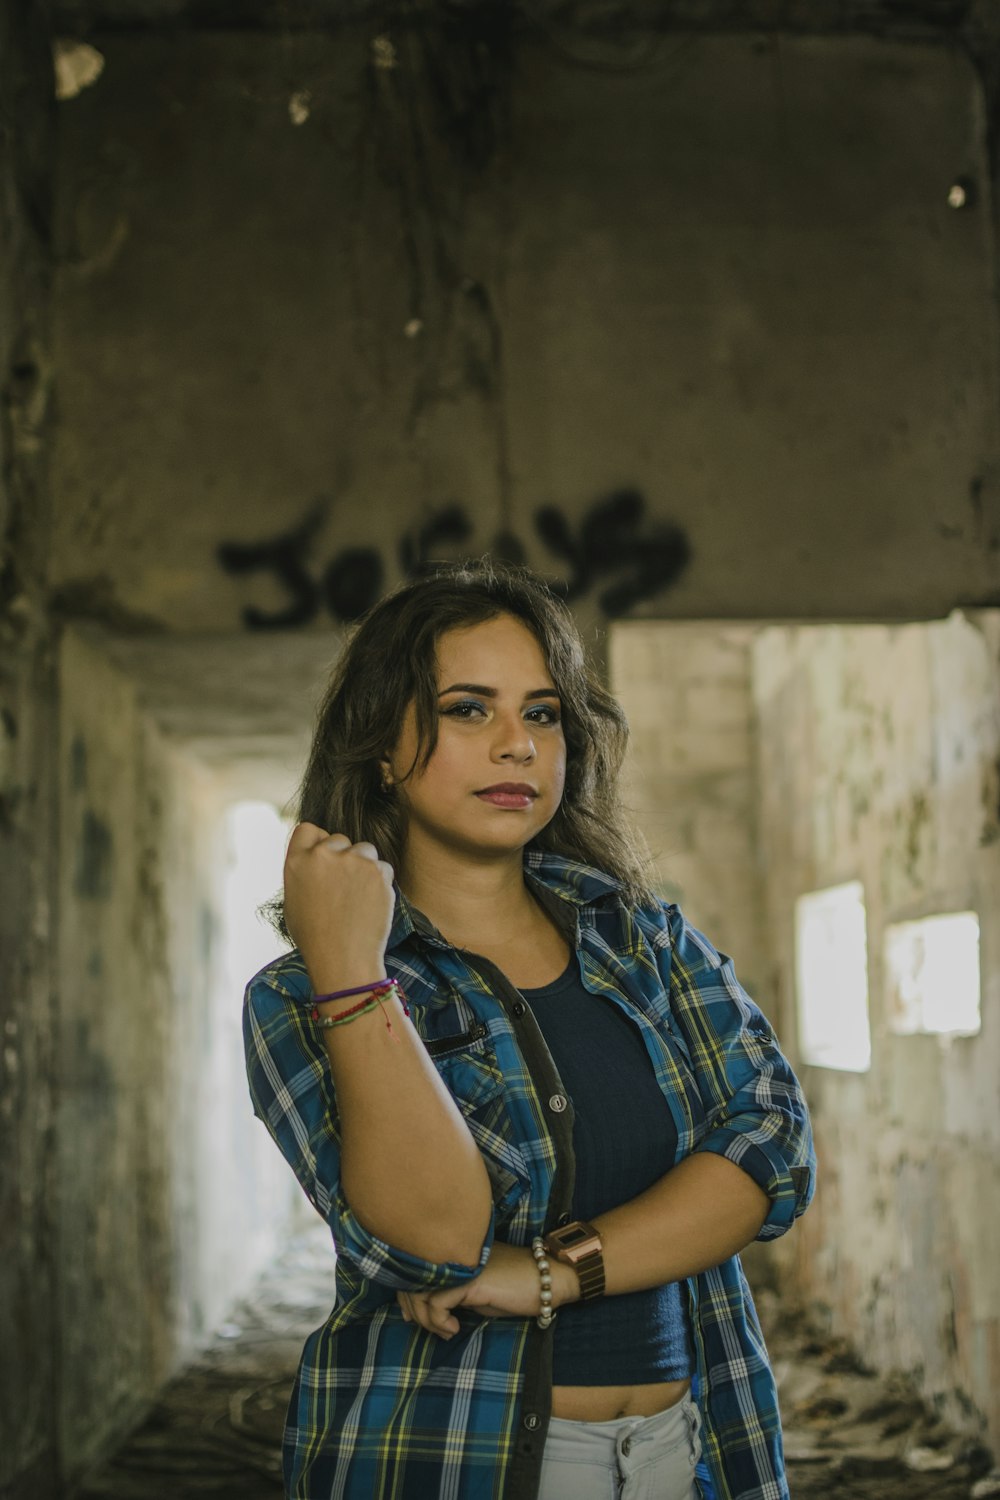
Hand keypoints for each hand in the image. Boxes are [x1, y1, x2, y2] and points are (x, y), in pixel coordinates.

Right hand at [283, 822, 394, 989]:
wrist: (342, 959)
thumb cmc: (315, 937)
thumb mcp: (294, 900)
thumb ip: (304, 871)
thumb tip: (316, 855)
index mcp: (297, 861)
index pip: (308, 829)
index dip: (319, 842)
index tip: (325, 859)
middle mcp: (323, 855)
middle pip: (339, 838)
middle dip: (344, 856)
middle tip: (343, 888)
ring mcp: (352, 860)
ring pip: (364, 850)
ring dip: (364, 866)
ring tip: (357, 898)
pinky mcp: (377, 871)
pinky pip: (383, 867)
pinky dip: (380, 882)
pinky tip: (370, 904)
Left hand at [396, 1242, 578, 1338]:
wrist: (548, 1281)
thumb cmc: (516, 1288)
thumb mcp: (478, 1293)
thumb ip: (455, 1293)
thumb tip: (429, 1308)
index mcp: (456, 1255)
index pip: (417, 1269)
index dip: (406, 1294)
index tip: (409, 1316)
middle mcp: (455, 1256)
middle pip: (412, 1278)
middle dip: (411, 1308)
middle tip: (423, 1327)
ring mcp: (462, 1266)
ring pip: (421, 1291)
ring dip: (426, 1319)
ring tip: (445, 1331)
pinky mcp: (471, 1280)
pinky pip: (438, 1302)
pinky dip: (439, 1321)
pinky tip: (454, 1330)